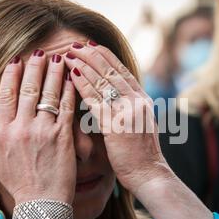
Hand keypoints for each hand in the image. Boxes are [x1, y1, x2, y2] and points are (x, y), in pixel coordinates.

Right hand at [0, 51, 76, 204]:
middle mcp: (20, 129)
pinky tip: (71, 79)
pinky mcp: (63, 138)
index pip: (5, 95)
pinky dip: (69, 91)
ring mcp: (42, 132)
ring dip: (53, 72)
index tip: (16, 60)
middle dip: (34, 66)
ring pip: (48, 94)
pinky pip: (66, 107)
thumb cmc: (17, 184)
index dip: (11, 75)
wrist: (40, 203)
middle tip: (40, 52)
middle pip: (27, 89)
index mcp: (1, 132)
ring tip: (59, 57)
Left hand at [64, 41, 169, 193]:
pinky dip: (83, 86)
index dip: (105, 56)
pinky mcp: (116, 125)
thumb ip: (129, 108)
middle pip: (111, 71)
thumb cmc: (142, 154)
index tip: (91, 45)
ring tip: (68, 53)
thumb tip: (114, 96)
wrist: (150, 174)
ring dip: (84, 65)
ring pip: (103, 81)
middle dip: (91, 55)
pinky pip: (96, 100)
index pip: (122, 70)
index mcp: (142, 99)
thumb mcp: (140, 124)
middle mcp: (137, 101)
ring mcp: (128, 112)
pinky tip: (72, 75)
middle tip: (75, 44)